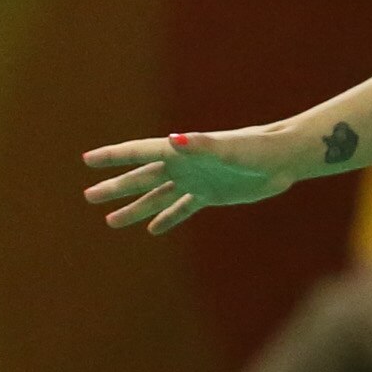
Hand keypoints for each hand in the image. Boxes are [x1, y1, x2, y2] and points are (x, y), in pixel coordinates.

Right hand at [81, 128, 297, 232]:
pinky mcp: (211, 195)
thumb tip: (175, 141)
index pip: (139, 153)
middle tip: (89, 197)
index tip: (88, 160)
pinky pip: (183, 209)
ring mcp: (196, 181)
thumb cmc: (257, 149)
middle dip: (115, 187)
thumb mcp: (228, 149)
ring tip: (111, 221)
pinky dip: (168, 218)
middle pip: (141, 178)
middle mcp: (184, 166)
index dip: (113, 157)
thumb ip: (200, 146)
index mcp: (181, 151)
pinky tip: (154, 230)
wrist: (283, 158)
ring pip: (157, 197)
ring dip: (135, 208)